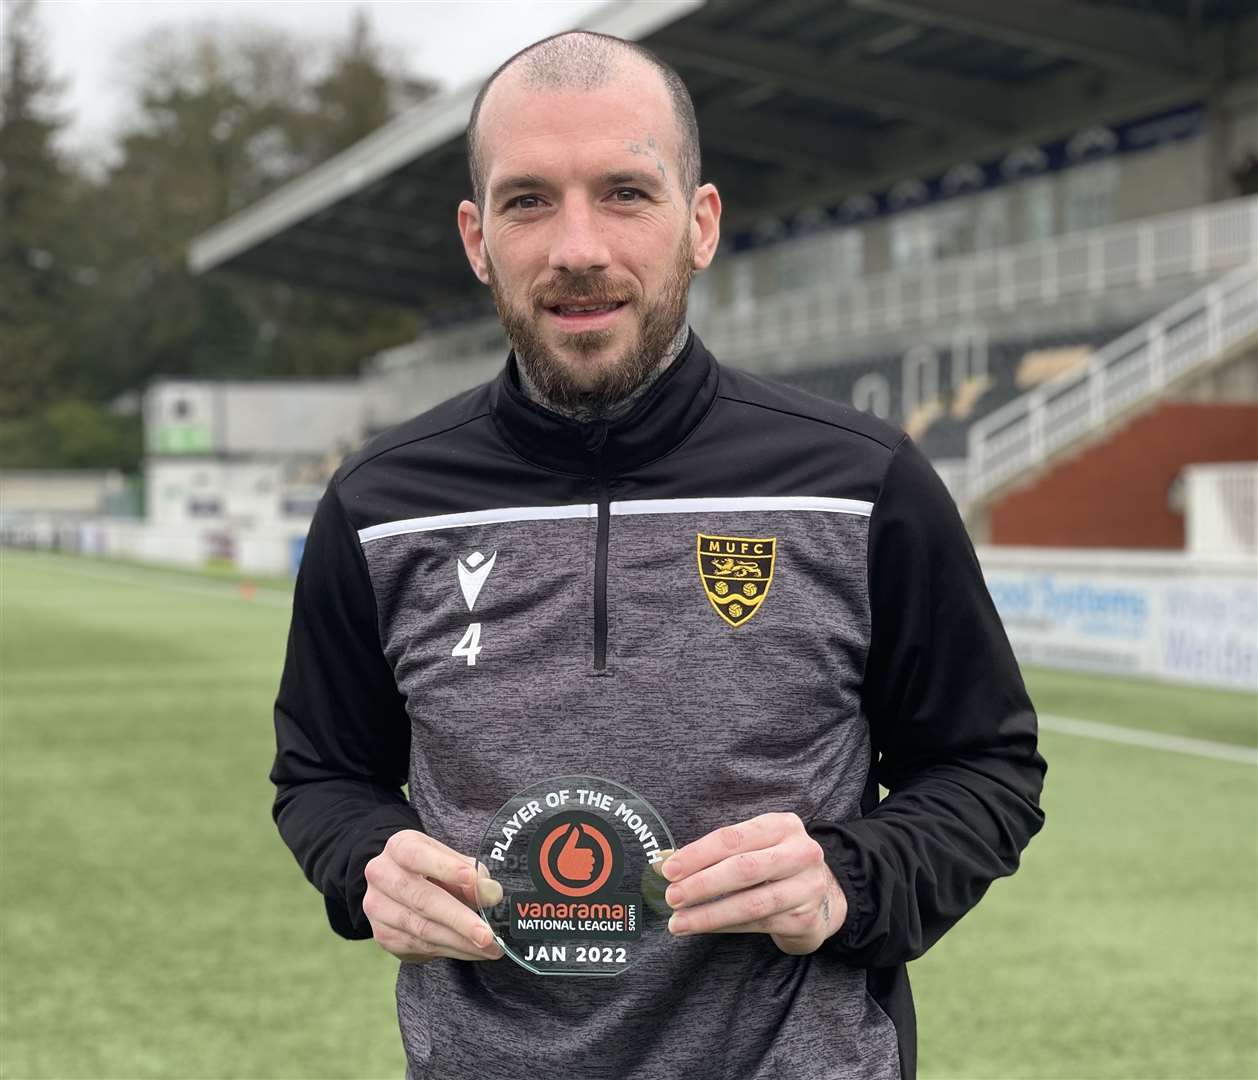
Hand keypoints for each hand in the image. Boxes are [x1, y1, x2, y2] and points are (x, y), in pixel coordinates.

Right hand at [363, 829, 504, 963]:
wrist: (401, 888)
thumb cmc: (434, 869)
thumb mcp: (452, 861)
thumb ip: (473, 874)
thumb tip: (491, 894)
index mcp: (399, 847)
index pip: (418, 856)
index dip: (446, 867)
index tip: (472, 879)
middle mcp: (381, 875)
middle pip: (422, 899)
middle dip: (459, 919)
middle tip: (487, 934)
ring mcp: (378, 907)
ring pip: (422, 929)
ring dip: (460, 942)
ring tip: (490, 948)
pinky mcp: (384, 935)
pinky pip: (421, 947)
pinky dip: (452, 950)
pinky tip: (473, 951)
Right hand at [556, 824, 595, 881]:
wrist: (559, 870)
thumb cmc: (564, 856)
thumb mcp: (568, 846)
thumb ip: (573, 837)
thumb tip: (576, 826)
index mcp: (577, 853)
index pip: (589, 852)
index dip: (587, 853)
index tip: (582, 854)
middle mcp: (579, 861)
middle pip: (592, 860)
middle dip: (589, 860)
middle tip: (582, 861)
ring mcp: (580, 869)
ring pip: (590, 868)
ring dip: (588, 867)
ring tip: (582, 867)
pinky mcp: (580, 877)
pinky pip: (588, 876)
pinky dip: (586, 875)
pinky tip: (582, 873)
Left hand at [659, 812, 846, 954]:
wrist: (822, 896)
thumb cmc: (774, 865)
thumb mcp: (753, 846)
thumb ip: (713, 853)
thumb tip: (663, 863)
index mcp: (782, 825)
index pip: (732, 837)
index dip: (697, 854)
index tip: (668, 869)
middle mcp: (801, 852)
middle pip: (743, 869)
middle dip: (701, 884)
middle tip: (671, 896)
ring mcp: (807, 887)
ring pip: (751, 902)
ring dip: (709, 914)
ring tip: (679, 922)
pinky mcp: (806, 919)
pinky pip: (757, 924)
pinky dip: (726, 926)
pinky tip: (704, 927)